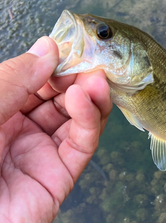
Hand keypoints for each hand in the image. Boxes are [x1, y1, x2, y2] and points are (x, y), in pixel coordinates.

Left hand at [0, 37, 111, 222]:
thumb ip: (12, 82)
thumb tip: (48, 48)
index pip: (30, 80)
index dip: (50, 61)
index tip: (69, 43)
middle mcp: (16, 132)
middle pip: (56, 97)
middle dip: (74, 76)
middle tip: (91, 59)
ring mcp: (39, 155)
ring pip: (74, 118)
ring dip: (88, 95)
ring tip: (96, 77)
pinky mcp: (59, 179)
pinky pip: (80, 144)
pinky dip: (89, 119)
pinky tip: (87, 98)